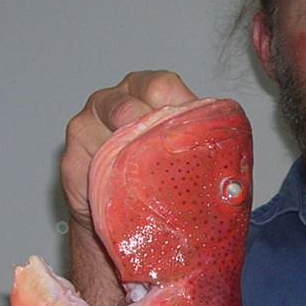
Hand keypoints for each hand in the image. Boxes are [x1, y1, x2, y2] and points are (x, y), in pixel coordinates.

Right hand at [60, 71, 197, 305]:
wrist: (126, 220)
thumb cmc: (162, 180)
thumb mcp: (188, 158)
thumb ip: (204, 145)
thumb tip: (234, 155)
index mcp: (147, 92)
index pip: (162, 85)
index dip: (178, 104)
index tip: (191, 129)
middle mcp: (114, 101)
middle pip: (129, 99)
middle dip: (148, 121)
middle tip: (164, 149)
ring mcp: (87, 125)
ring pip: (102, 124)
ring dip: (125, 145)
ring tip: (142, 166)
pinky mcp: (71, 157)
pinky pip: (86, 161)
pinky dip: (104, 173)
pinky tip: (120, 186)